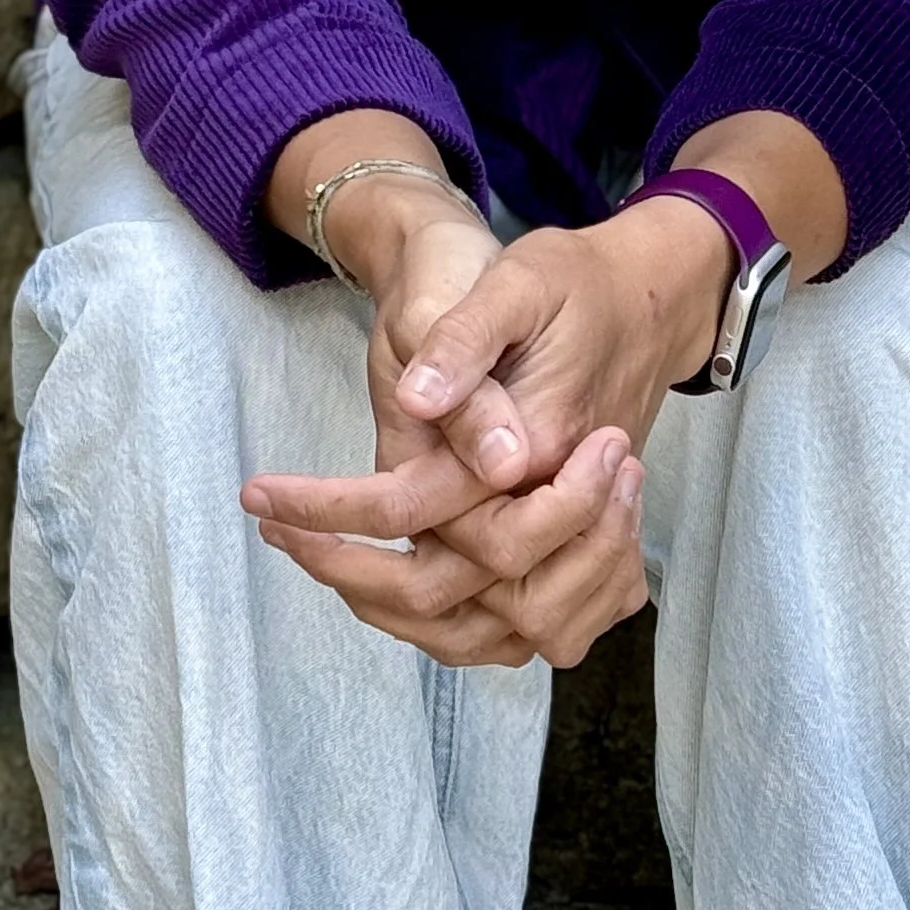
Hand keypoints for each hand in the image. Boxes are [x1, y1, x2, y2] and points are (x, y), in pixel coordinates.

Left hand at [243, 175, 721, 667]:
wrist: (649, 298)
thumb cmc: (576, 281)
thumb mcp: (519, 280)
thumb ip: (469, 342)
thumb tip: (421, 399)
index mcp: (539, 445)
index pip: (420, 508)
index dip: (333, 511)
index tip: (261, 494)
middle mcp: (557, 507)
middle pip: (446, 592)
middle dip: (349, 571)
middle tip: (273, 527)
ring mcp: (574, 538)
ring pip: (482, 628)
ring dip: (391, 609)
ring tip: (315, 558)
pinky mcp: (576, 547)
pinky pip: (514, 625)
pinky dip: (450, 623)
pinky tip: (391, 586)